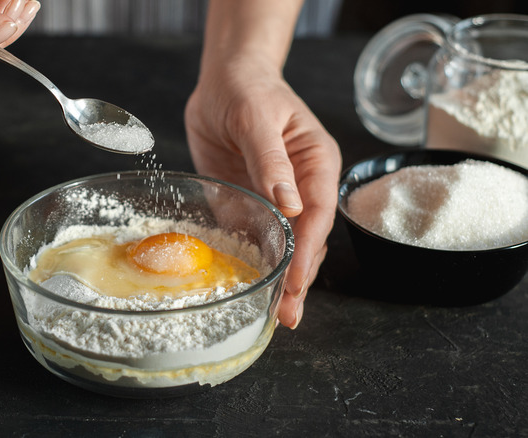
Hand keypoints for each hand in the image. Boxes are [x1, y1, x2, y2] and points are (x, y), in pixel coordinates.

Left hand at [184, 57, 340, 329]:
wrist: (225, 82)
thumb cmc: (248, 91)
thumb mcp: (257, 119)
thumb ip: (271, 161)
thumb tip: (290, 204)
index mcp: (315, 164)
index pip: (318, 215)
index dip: (307, 251)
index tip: (294, 281)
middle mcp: (301, 188)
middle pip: (307, 240)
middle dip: (299, 278)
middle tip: (285, 314)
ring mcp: (275, 200)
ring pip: (285, 246)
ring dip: (281, 279)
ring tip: (275, 314)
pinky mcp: (249, 204)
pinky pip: (254, 238)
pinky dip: (255, 263)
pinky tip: (251, 287)